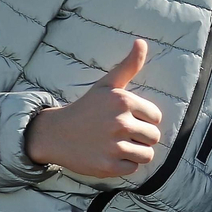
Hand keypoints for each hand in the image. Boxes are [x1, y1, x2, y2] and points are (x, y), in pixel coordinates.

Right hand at [25, 39, 162, 177]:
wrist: (55, 134)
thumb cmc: (87, 108)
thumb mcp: (106, 85)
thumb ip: (128, 65)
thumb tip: (141, 42)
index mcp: (123, 101)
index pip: (156, 117)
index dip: (144, 119)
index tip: (127, 118)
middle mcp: (120, 123)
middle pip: (154, 137)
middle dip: (141, 137)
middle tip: (120, 133)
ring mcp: (113, 146)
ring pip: (147, 154)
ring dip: (136, 152)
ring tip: (118, 145)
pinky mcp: (108, 167)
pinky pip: (133, 169)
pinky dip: (124, 165)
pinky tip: (110, 156)